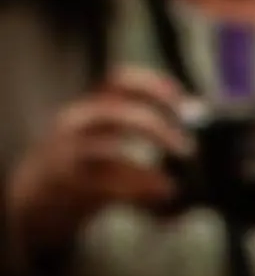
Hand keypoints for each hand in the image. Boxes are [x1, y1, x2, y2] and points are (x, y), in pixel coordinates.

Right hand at [4, 68, 189, 264]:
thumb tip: (195, 116)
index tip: (184, 101)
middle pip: (117, 111)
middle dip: (157, 127)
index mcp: (92, 106)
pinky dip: (137, 189)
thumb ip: (143, 129)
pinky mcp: (69, 182)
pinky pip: (105, 184)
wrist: (39, 196)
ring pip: (108, 148)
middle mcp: (78, 122)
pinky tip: (161, 194)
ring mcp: (69, 151)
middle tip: (188, 149)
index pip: (120, 79)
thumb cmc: (85, 165)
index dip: (154, 85)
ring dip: (145, 167)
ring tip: (172, 183)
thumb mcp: (108, 139)